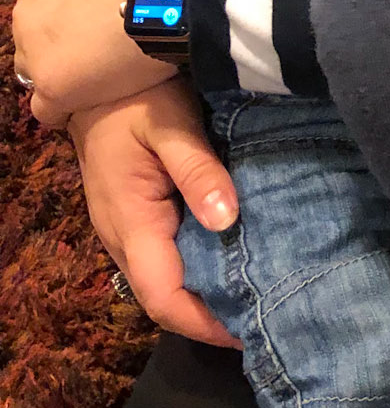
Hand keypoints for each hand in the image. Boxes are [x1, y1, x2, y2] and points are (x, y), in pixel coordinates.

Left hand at [13, 0, 181, 125]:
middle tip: (113, 40)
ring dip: (65, 70)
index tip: (111, 10)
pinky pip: (48, 108)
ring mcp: (37, 50)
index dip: (80, 4)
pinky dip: (66, 106)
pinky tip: (92, 101)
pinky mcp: (55, 86)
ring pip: (38, 68)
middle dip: (69, 36)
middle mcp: (28, 8)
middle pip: (39, 31)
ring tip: (104, 74)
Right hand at [70, 80, 240, 347]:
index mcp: (131, 222)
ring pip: (165, 278)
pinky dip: (200, 265)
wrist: (100, 76)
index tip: (251, 332)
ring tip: (261, 293)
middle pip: (165, 297)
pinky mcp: (137, 215)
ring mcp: (127, 228)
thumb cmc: (138, 97)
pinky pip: (166, 256)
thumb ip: (198, 171)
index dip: (204, 323)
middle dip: (211, 315)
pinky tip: (237, 257)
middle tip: (270, 316)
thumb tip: (226, 220)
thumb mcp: (171, 125)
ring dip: (207, 293)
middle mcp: (123, 237)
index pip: (163, 297)